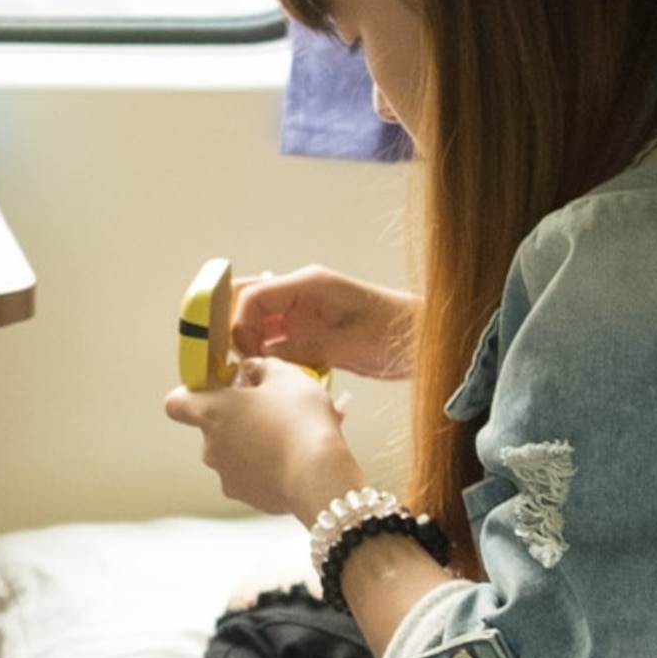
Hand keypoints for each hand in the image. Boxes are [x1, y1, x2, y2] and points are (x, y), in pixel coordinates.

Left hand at [165, 360, 368, 523]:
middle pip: (214, 426)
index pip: (176, 403)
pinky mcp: (247, 496)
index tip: (216, 389)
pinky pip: (252, 475)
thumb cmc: (300, 420)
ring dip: (255, 442)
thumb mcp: (285, 376)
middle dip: (238, 417)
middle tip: (271, 409)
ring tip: (290, 435)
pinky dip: (268, 467)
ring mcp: (226, 474)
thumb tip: (252, 369)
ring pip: (235, 452)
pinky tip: (294, 458)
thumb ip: (261, 367)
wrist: (319, 474)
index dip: (192, 394)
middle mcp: (210, 446)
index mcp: (211, 412)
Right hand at [231, 266, 417, 381]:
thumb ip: (304, 349)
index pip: (254, 295)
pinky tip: (264, 373)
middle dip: (232, 327)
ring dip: (246, 342)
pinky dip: (263, 353)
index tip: (243, 355)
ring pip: (255, 320)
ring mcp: (303, 311)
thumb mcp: (349, 344)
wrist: (426, 339)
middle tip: (231, 359)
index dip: (239, 325)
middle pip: (246, 299)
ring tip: (245, 370)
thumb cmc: (398, 333)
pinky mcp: (308, 330)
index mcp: (310, 284)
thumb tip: (261, 359)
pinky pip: (273, 337)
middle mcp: (301, 293)